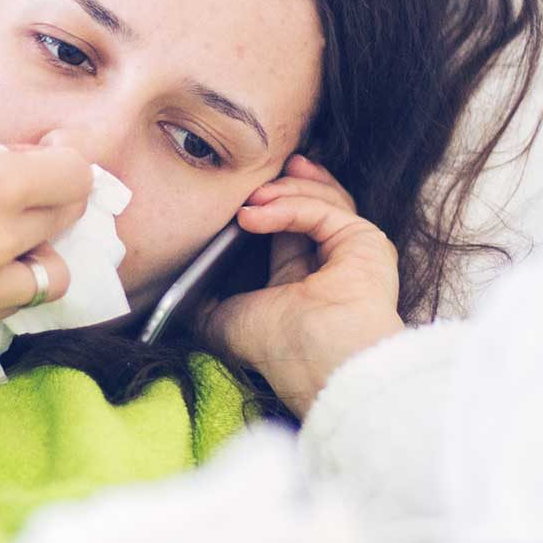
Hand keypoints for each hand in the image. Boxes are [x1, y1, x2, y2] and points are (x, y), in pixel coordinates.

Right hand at [0, 117, 90, 334]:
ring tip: (0, 239)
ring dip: (36, 253)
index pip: (77, 176)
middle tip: (18, 192)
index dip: (63, 162)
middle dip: (49, 201)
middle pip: (67, 220)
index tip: (46, 159)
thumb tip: (32, 159)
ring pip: (53, 275)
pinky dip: (5, 285)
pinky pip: (12, 306)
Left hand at [200, 152, 405, 419]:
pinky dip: (290, 205)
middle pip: (313, 203)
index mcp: (302, 281)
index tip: (244, 190)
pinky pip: (325, 209)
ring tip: (251, 195)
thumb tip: (177, 296)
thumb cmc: (277, 352)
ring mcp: (353, 252)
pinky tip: (257, 214)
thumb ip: (203, 305)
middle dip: (284, 182)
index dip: (268, 203)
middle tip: (254, 176)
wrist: (316, 365)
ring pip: (324, 199)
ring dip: (284, 190)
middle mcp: (332, 264)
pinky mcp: (365, 242)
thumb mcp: (224, 323)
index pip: (288, 227)